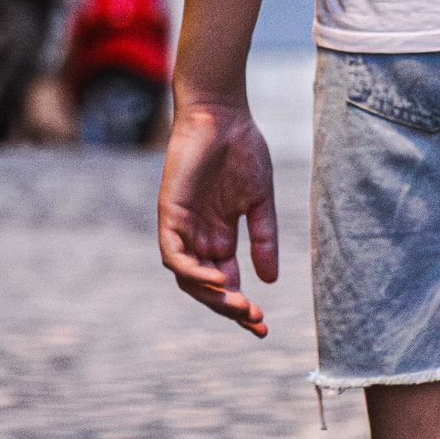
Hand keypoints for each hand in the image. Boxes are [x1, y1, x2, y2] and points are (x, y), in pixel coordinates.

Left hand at [159, 89, 279, 334]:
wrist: (223, 114)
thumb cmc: (242, 149)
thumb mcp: (259, 201)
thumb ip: (264, 238)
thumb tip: (269, 281)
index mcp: (220, 234)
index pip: (225, 281)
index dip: (241, 306)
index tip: (262, 325)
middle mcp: (198, 235)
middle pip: (206, 286)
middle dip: (229, 307)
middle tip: (253, 319)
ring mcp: (182, 226)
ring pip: (188, 277)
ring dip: (211, 296)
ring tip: (237, 305)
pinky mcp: (169, 213)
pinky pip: (174, 255)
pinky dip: (192, 272)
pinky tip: (217, 281)